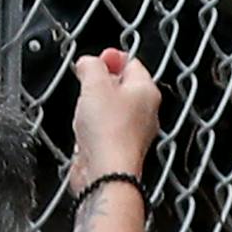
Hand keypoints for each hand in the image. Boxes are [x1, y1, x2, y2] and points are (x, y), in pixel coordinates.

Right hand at [68, 49, 160, 190]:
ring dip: (93, 108)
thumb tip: (87, 62)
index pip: (131, 63)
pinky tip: (84, 133)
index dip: (111, 59)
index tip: (95, 61)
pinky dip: (92, 129)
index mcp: (147, 90)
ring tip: (84, 112)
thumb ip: (91, 66)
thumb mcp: (94, 85)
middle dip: (100, 84)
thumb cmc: (108, 131)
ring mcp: (134, 133)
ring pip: (111, 110)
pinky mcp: (119, 150)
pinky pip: (104, 131)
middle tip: (86, 84)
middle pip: (121, 86)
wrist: (105, 173)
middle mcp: (146, 111)